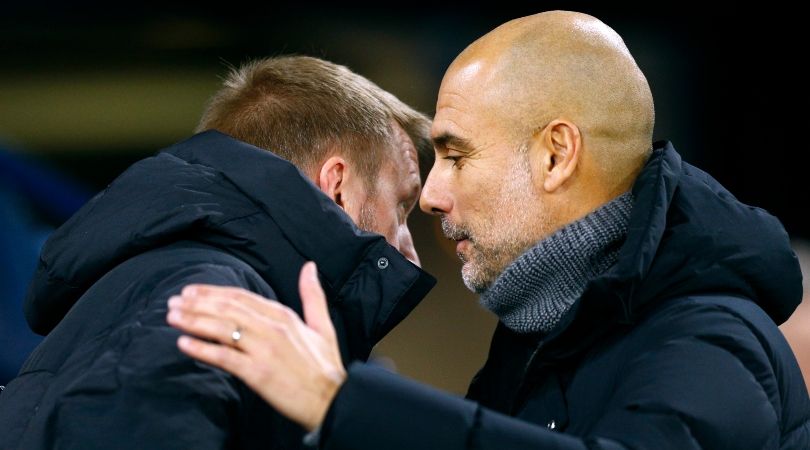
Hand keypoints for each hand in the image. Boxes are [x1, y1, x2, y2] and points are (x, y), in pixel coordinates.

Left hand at [166, 262, 345, 430]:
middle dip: (197, 304)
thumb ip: (312, 295)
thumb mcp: (323, 325)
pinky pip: (224, 357)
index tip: (192, 291)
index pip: (242, 297)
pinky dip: (202, 349)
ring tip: (172, 317)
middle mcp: (272, 328)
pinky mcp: (257, 372)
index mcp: (284, 316)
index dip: (214, 292)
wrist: (333, 399)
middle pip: (227, 309)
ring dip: (194, 321)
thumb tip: (309, 267)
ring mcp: (264, 349)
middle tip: (174, 301)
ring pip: (222, 329)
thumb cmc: (325, 366)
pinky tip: (183, 343)